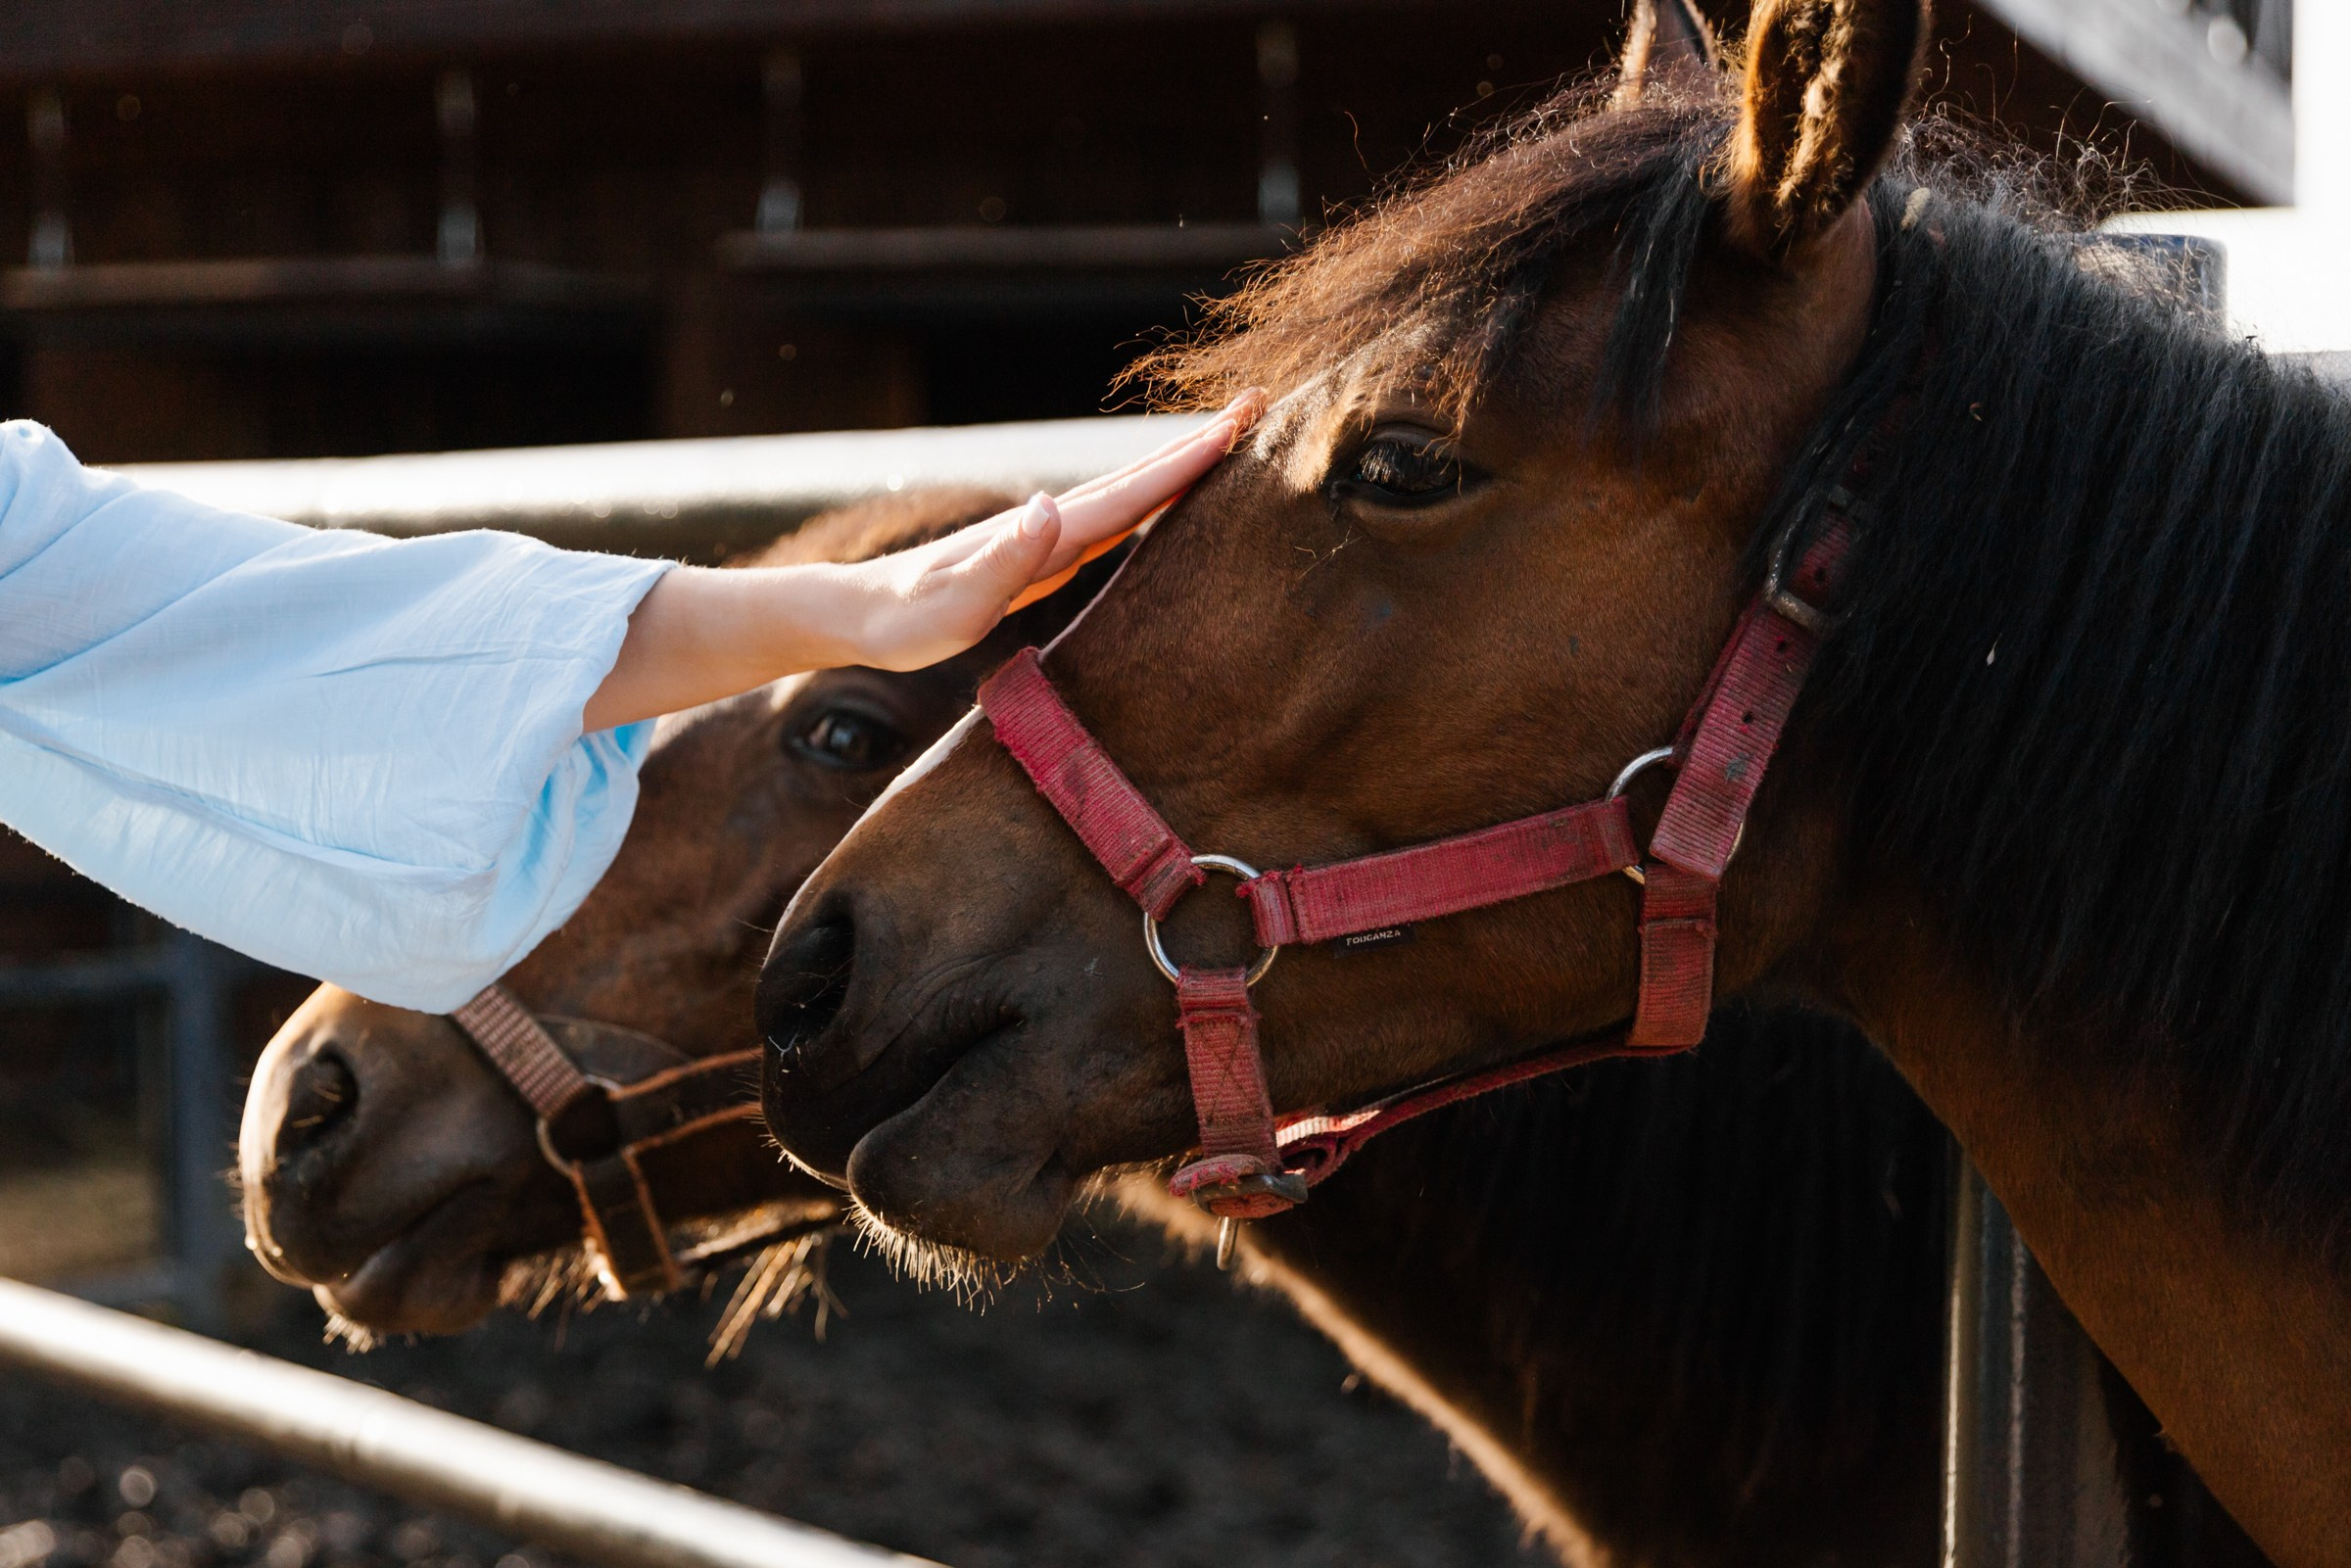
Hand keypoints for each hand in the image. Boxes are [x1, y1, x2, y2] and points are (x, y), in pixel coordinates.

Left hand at [582, 393, 1260, 729]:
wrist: (850, 615)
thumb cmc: (897, 622)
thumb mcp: (950, 604)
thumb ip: (1003, 562)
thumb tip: (1050, 509)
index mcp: (1044, 536)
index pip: (1133, 492)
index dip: (1190, 459)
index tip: (1242, 424)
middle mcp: (1049, 528)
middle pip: (1138, 478)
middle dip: (1199, 446)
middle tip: (1259, 410)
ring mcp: (1042, 541)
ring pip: (1127, 496)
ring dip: (1177, 469)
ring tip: (1228, 447)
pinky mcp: (1033, 560)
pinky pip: (1108, 525)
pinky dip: (1145, 504)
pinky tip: (1156, 507)